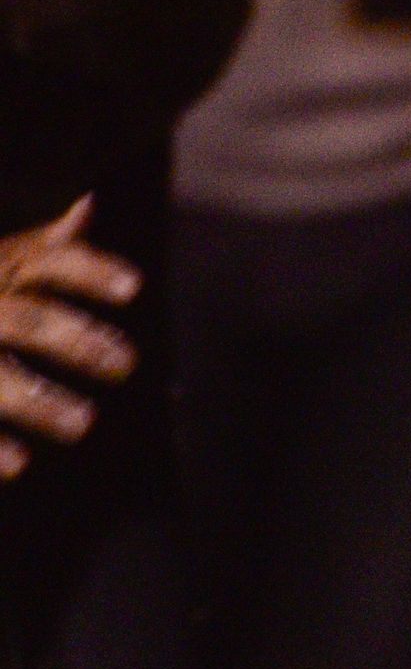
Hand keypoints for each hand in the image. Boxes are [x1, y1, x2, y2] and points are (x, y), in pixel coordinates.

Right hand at [0, 198, 140, 481]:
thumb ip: (40, 244)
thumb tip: (85, 204)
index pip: (46, 262)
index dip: (88, 270)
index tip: (134, 286)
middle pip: (28, 321)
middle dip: (76, 341)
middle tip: (126, 363)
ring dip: (38, 401)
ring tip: (83, 423)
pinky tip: (19, 464)